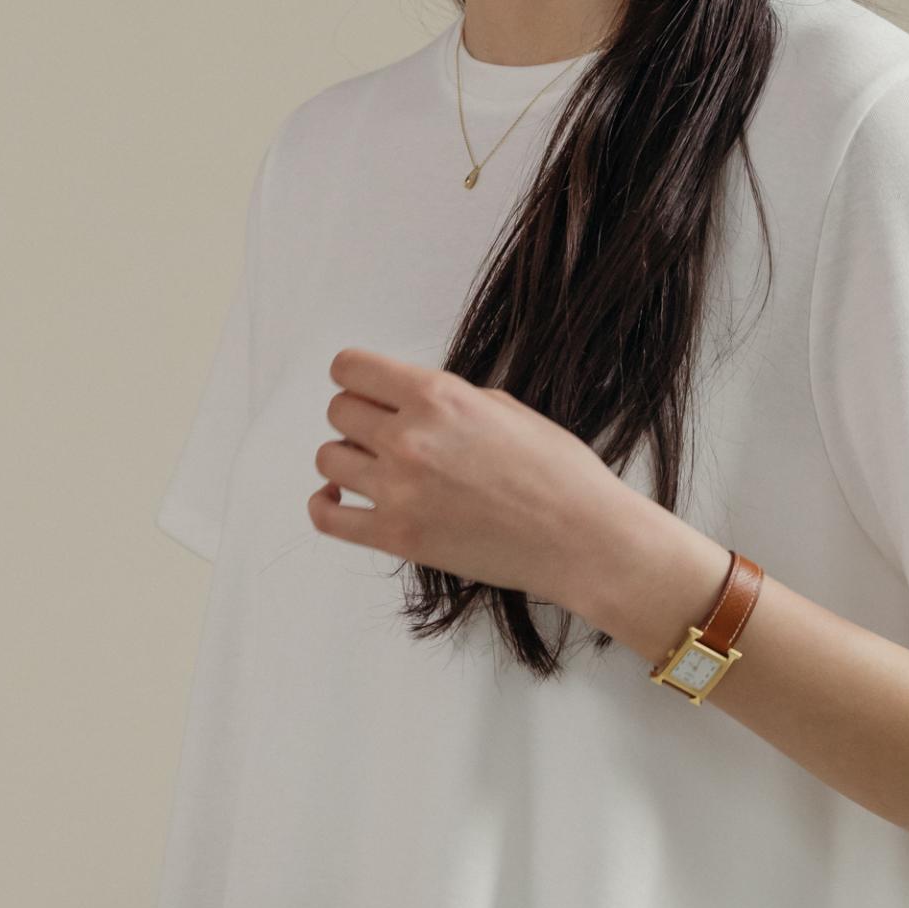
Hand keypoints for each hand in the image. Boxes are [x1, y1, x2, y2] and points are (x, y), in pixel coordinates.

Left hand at [307, 346, 641, 614]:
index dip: (355, 377)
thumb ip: (446, 400)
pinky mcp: (396, 537)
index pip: (350, 368)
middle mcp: (409, 438)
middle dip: (358, 418)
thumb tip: (406, 402)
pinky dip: (326, 505)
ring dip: (348, 459)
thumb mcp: (505, 408)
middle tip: (384, 434)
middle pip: (338, 411)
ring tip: (378, 469)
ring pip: (328, 459)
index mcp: (437, 397)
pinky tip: (341, 498)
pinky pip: (327, 516)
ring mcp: (398, 490)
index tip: (365, 389)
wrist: (581, 539)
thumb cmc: (558, 474)